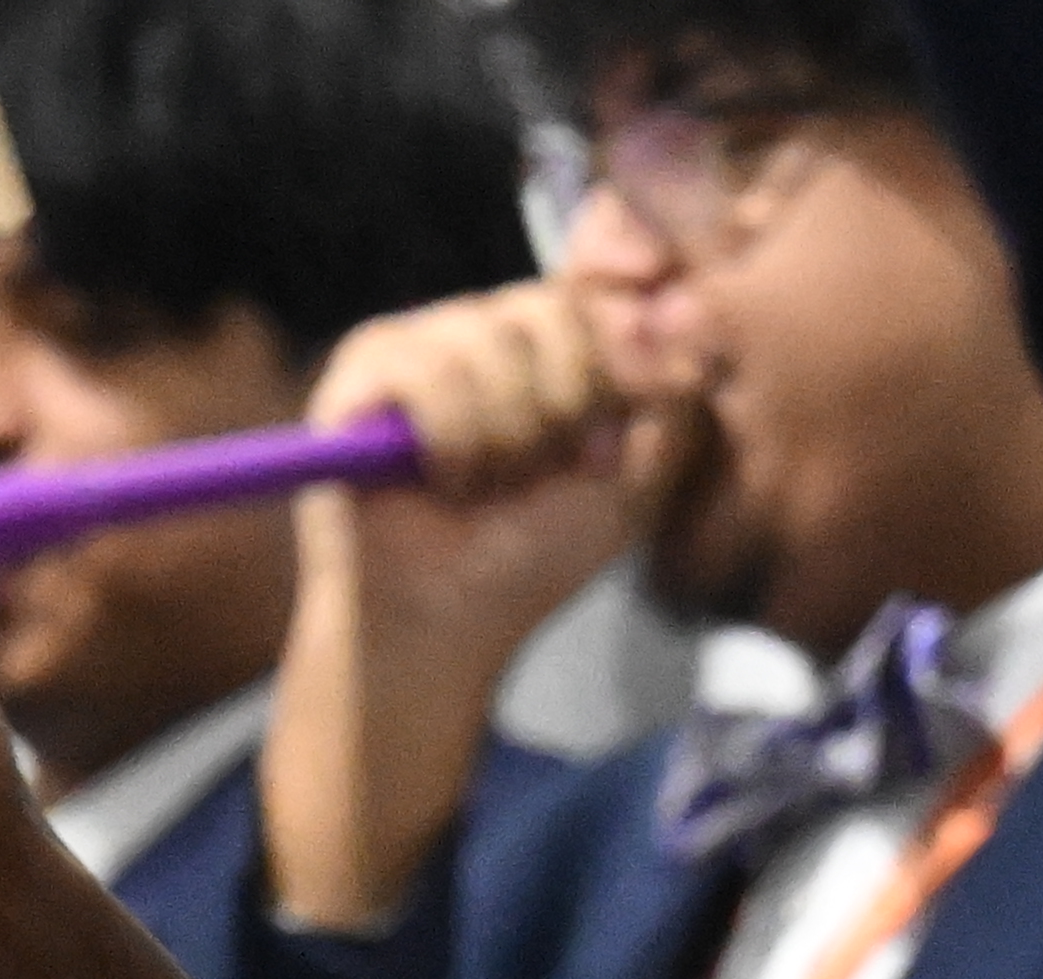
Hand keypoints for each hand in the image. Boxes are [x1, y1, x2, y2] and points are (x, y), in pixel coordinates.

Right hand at [263, 285, 659, 935]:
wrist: (444, 624)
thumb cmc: (531, 557)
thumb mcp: (639, 472)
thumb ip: (677, 386)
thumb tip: (682, 303)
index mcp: (550, 341)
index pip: (602, 290)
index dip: (621, 337)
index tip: (625, 402)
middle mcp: (485, 326)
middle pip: (553, 306)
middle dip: (564, 405)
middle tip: (537, 475)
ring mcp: (420, 340)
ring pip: (490, 336)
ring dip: (502, 435)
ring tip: (482, 488)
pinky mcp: (360, 372)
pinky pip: (426, 369)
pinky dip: (448, 437)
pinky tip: (439, 481)